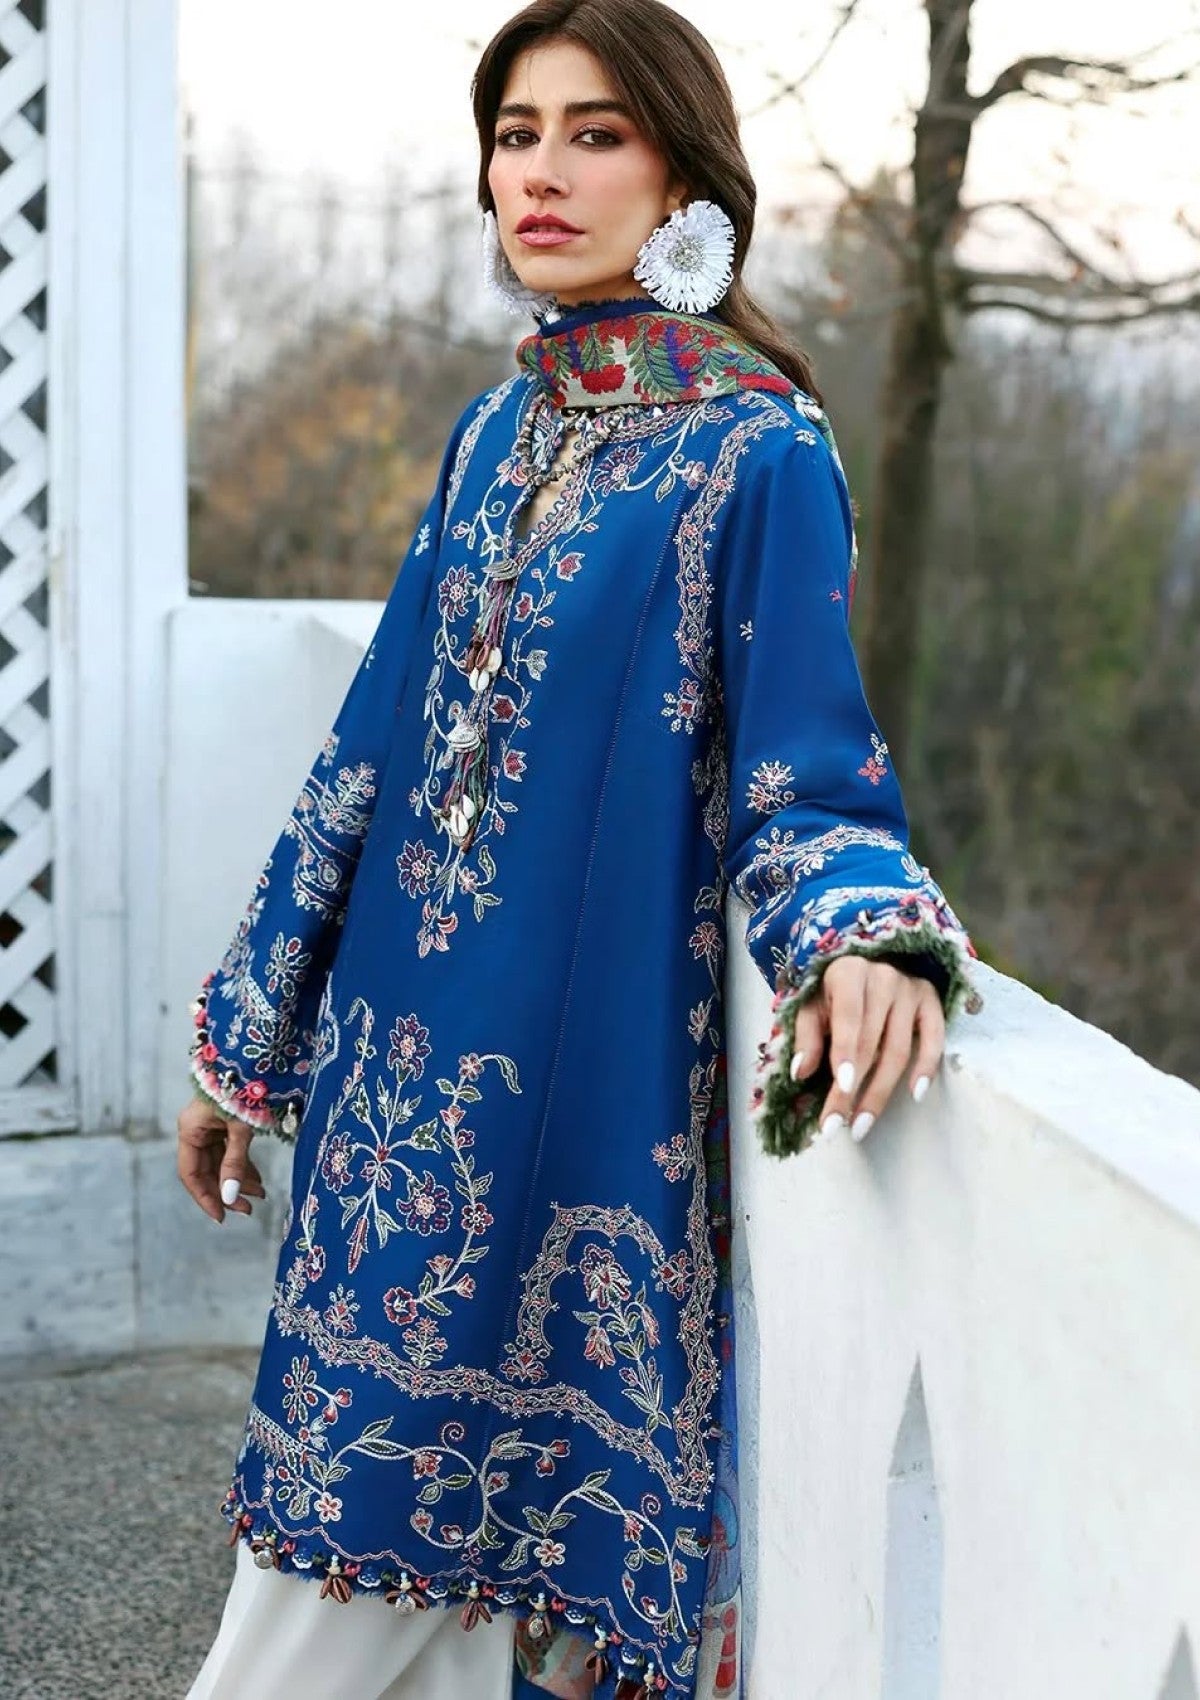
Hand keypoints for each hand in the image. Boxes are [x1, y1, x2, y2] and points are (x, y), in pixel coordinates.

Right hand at [177, 1094, 264, 1222]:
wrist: (255, 1058)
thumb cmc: (243, 1089)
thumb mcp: (241, 1127)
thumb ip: (235, 1162)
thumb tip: (231, 1197)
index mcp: (190, 1130)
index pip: (191, 1174)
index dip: (206, 1197)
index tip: (222, 1217)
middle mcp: (196, 1130)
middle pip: (207, 1170)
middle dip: (227, 1191)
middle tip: (248, 1209)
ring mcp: (210, 1126)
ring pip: (220, 1162)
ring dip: (238, 1180)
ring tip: (260, 1196)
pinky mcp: (225, 1123)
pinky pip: (230, 1150)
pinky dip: (243, 1165)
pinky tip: (256, 1180)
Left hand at [789, 955, 943, 1141]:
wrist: (868, 964)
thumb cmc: (833, 991)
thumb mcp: (811, 1004)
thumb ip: (806, 1035)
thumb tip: (800, 1072)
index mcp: (849, 972)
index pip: (848, 1018)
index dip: (845, 1054)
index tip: (841, 1089)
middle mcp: (884, 977)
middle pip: (872, 1043)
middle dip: (854, 1088)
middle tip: (837, 1124)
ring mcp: (911, 988)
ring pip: (899, 1049)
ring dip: (881, 1092)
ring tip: (862, 1124)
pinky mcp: (931, 1000)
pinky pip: (934, 1039)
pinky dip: (926, 1068)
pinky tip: (915, 1094)